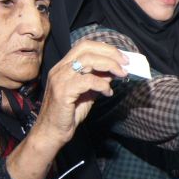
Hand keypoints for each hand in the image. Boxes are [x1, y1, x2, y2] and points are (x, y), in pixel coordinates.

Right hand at [6, 40, 127, 178]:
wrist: (52, 132)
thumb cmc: (68, 114)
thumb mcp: (87, 93)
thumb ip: (98, 80)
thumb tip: (114, 71)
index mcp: (64, 66)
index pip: (84, 45)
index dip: (105, 48)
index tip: (121, 56)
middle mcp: (60, 69)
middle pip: (87, 48)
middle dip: (110, 53)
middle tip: (126, 64)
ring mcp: (60, 78)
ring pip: (88, 61)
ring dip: (109, 65)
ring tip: (122, 75)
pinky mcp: (62, 91)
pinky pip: (88, 81)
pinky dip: (102, 84)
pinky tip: (108, 92)